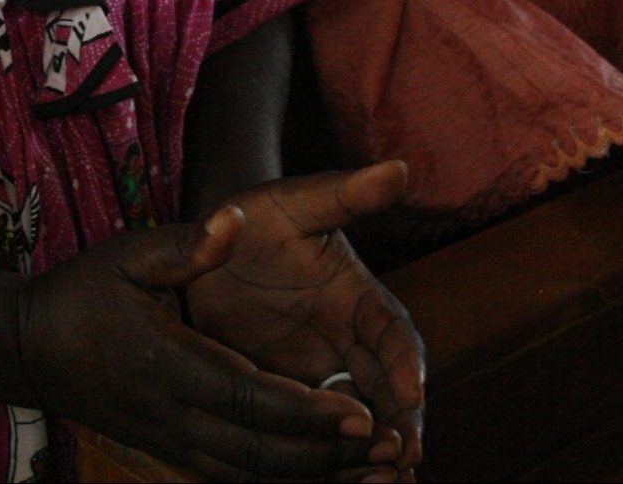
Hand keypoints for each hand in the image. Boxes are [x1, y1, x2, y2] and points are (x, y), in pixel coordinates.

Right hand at [17, 209, 386, 480]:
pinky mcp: (167, 448)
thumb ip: (187, 244)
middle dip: (324, 455)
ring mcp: (169, 440)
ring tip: (366, 470)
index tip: (360, 414)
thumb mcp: (131, 254)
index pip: (252, 398)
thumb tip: (234, 220)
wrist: (28, 346)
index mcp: (172, 365)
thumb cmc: (84, 292)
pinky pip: (229, 474)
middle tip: (384, 449)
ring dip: (307, 475)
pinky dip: (275, 479)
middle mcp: (174, 415)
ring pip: (247, 473)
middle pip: (260, 451)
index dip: (308, 414)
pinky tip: (316, 473)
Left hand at [184, 164, 424, 477]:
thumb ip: (346, 193)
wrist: (208, 252)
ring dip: (375, 456)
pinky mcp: (290, 403)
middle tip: (407, 459)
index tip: (413, 392)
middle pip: (389, 392)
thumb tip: (400, 168)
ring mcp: (322, 378)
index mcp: (361, 299)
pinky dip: (332, 468)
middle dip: (402, 426)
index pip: (396, 334)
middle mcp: (350, 345)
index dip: (407, 364)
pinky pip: (317, 442)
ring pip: (360, 426)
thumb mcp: (296, 203)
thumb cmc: (257, 220)